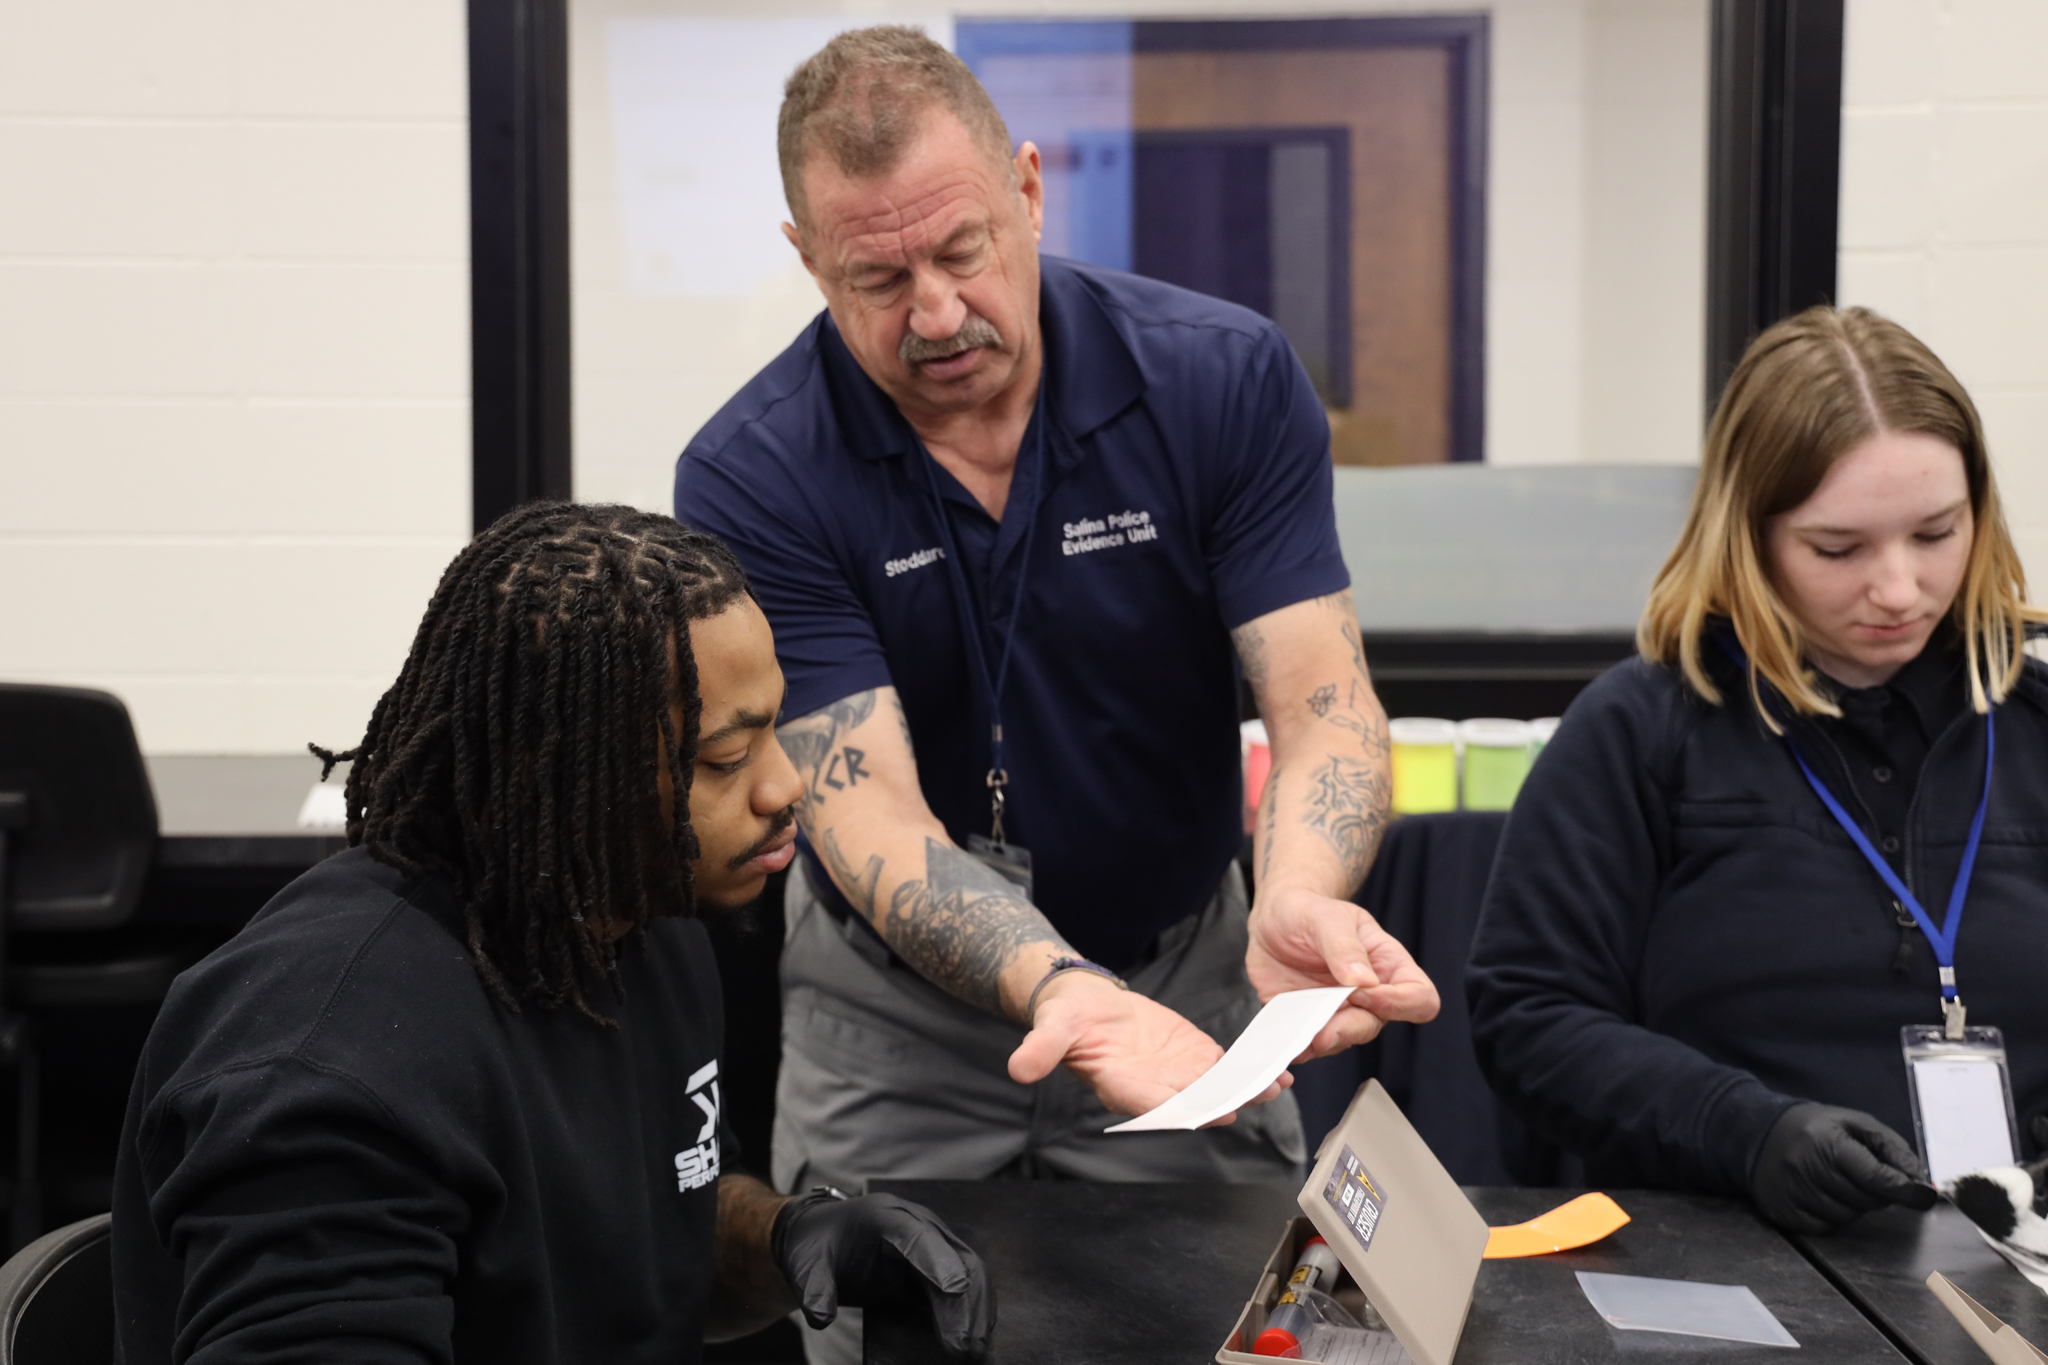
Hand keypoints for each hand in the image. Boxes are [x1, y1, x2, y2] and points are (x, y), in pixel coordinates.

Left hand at [772, 1190, 994, 1358]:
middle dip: (964, 1301)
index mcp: (884, 1216)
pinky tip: (977, 1336)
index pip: (916, 1236)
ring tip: (975, 1349)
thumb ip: (814, 1290)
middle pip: (953, 1256)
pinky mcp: (938, 1263)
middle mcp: (917, 1223)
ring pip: (969, 1269)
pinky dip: (975, 1308)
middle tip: (965, 1346)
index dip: (937, 1261)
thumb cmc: (816, 1247)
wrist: (824, 1236)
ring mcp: (933, 1241)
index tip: (955, 1289)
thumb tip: (822, 1318)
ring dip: (976, 1308)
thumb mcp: (806, 1266)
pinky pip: (966, 1282)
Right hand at [1006, 972, 1285, 1119]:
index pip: (1149, 1102)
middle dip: (1222, 1100)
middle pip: (1191, 1101)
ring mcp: (1177, 1075)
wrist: (1086, 1006)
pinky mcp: (1193, 1058)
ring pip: (1216, 1088)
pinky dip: (1249, 1069)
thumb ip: (1040, 1050)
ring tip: (1275, 1083)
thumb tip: (1017, 1068)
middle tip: (1251, 1096)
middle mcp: (1153, 1088)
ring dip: (1245, 1087)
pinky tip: (1277, 1069)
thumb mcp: (1051, 1029)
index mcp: (1120, 1086)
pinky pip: (1225, 1068)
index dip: (1176, 1106)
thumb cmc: (1067, 1019)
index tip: (1202, 1108)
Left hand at [1245, 885, 1439, 1057]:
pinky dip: (1298, 1048)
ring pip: (1342, 1040)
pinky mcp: (1308, 1021)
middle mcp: (1367, 995)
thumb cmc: (1310, 911)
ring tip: (1301, 1036)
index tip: (1362, 992)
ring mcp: (1337, 1011)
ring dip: (1322, 1041)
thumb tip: (1364, 981)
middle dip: (1349, 1030)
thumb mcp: (1327, 917)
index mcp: (1387, 966)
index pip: (1420, 998)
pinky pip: (1309, 1045)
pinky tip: (1287, 1045)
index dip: (1400, 1003)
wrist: (1274, 919)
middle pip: (1374, 1025)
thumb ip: (1345, 946)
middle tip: (1323, 1029)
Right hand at [1750, 1102, 1937, 1232]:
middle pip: (1864, 1200)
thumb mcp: (1855, 1123)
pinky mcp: (1783, 1212)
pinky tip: (1823, 1195)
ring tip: (1838, 1182)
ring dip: (1853, 1205)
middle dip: (1875, 1192)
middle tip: (1864, 1176)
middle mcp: (1805, 1168)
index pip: (1874, 1176)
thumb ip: (1892, 1149)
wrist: (1759, 1133)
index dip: (1903, 1189)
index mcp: (1826, 1142)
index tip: (1924, 1197)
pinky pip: (1826, 1227)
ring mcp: (1792, 1192)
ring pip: (1847, 1216)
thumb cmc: (1817, 1128)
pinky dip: (1833, 1216)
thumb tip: (1920, 1183)